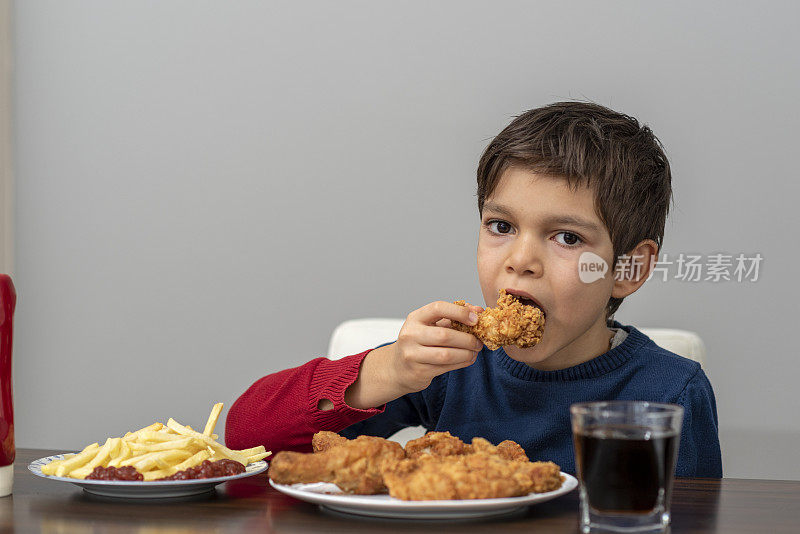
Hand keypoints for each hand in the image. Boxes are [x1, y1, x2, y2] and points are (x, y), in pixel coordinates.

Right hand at [344, 301, 483, 409]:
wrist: (397, 367)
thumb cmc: (419, 342)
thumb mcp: (431, 324)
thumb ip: (453, 316)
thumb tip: (479, 310)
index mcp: (415, 318)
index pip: (438, 308)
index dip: (459, 312)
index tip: (475, 318)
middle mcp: (410, 334)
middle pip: (445, 335)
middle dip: (467, 339)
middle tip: (478, 341)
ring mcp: (412, 354)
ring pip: (447, 355)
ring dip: (466, 353)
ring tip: (475, 351)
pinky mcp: (418, 371)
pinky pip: (446, 367)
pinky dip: (462, 363)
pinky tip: (468, 359)